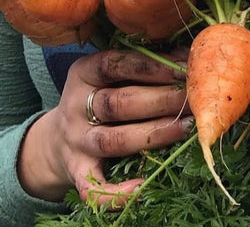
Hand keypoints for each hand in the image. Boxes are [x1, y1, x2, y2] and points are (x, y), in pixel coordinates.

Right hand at [17, 49, 191, 204]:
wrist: (55, 140)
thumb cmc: (101, 96)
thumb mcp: (113, 75)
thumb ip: (145, 65)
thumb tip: (188, 57)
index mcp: (84, 73)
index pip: (115, 64)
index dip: (152, 66)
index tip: (183, 68)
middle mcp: (75, 106)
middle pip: (119, 102)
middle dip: (162, 99)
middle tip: (194, 98)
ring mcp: (76, 141)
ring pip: (114, 140)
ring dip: (154, 133)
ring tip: (187, 127)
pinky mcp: (78, 171)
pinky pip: (93, 187)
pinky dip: (116, 192)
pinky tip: (143, 186)